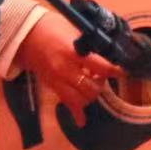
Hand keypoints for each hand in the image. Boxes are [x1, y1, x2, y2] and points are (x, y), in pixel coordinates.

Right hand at [11, 9, 122, 124]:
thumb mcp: (74, 30)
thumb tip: (109, 51)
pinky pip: (66, 103)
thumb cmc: (52, 28)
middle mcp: (64, 69)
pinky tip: (82, 121)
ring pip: (80, 99)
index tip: (124, 71)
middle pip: (91, 87)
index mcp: (72, 53)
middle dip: (101, 83)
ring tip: (93, 84)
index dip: (115, 71)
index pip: (100, 67)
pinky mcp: (51, 86)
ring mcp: (57, 80)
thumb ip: (90, 44)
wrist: (26, 35)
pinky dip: (76, 113)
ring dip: (91, 95)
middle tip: (102, 75)